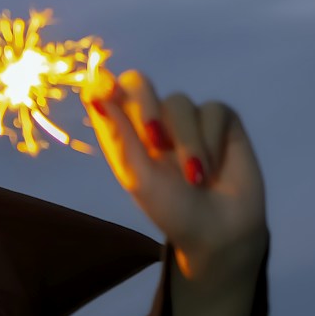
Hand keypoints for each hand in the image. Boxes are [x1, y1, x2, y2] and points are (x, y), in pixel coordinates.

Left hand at [88, 70, 266, 284]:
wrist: (220, 232)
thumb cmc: (173, 210)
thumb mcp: (139, 178)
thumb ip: (119, 135)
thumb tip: (92, 94)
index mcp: (126, 135)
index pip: (108, 96)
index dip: (103, 85)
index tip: (103, 86)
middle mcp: (154, 121)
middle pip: (139, 83)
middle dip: (145, 107)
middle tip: (155, 142)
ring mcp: (187, 118)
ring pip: (178, 102)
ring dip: (186, 142)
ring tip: (196, 178)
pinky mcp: (221, 120)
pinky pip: (213, 110)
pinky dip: (211, 140)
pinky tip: (214, 168)